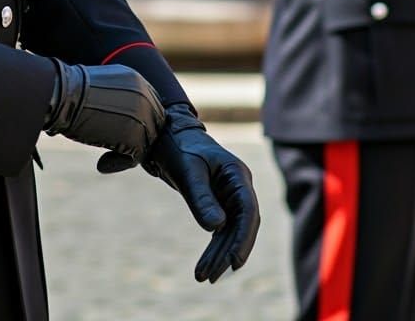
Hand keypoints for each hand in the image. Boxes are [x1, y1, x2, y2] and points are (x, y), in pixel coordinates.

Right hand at [44, 60, 164, 169]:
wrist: (64, 96)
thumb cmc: (71, 93)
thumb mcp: (103, 88)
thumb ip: (119, 99)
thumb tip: (122, 121)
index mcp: (137, 81)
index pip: (150, 106)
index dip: (139, 123)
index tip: (122, 135)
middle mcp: (146, 96)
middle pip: (153, 124)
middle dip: (138, 139)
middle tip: (118, 152)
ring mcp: (143, 116)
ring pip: (146, 142)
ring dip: (127, 153)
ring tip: (104, 159)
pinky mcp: (136, 136)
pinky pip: (136, 157)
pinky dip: (120, 164)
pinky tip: (102, 164)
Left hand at [139, 104, 259, 282]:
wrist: (166, 136)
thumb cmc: (178, 148)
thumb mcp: (188, 172)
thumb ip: (201, 198)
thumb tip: (216, 229)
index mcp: (237, 174)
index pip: (248, 211)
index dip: (244, 238)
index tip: (233, 262)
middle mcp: (238, 186)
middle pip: (242, 226)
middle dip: (228, 253)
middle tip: (211, 277)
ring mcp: (230, 195)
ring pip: (231, 231)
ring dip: (219, 255)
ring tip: (203, 277)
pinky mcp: (219, 203)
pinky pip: (221, 230)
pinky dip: (214, 248)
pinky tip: (204, 266)